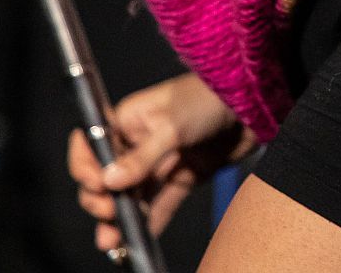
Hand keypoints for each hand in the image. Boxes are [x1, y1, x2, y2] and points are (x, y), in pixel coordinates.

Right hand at [67, 72, 254, 252]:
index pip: (92, 145)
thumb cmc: (211, 98)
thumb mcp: (173, 126)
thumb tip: (108, 181)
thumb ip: (141, 157)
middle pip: (108, 176)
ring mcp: (162, 161)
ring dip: (120, 218)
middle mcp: (140, 142)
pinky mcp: (183, 176)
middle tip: (109, 213)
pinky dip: (149, 220)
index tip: (95, 185)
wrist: (255, 103)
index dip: (86, 167)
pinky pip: (161, 203)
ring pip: (132, 195)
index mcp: (129, 120)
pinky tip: (141, 238)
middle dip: (101, 198)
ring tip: (114, 241)